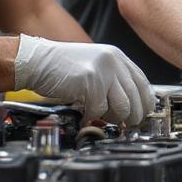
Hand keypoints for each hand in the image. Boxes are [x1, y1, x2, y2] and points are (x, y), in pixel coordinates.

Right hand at [14, 34, 153, 125]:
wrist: (36, 61)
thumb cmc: (61, 68)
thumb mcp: (94, 66)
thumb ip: (113, 81)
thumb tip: (129, 106)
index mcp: (117, 56)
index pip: (142, 82)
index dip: (146, 102)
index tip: (144, 115)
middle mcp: (113, 61)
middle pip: (136, 97)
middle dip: (133, 117)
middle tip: (127, 126)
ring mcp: (103, 71)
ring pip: (122, 107)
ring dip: (114, 119)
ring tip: (103, 119)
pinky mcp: (90, 82)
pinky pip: (100, 109)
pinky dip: (92, 116)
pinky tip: (84, 114)